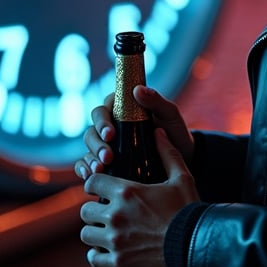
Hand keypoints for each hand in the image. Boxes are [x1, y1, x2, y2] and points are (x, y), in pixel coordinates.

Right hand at [74, 86, 194, 179]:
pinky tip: (89, 177)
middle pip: (92, 131)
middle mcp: (111, 126)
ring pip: (89, 149)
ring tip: (100, 169)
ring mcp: (108, 146)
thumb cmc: (174, 132)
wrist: (182, 159)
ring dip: (91, 158)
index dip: (102, 121)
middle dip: (97, 144)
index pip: (103, 109)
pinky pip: (87, 165)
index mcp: (122, 110)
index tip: (111, 134)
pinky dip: (84, 169)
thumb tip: (138, 90)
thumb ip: (156, 101)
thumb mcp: (170, 115)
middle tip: (108, 157)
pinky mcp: (107, 164)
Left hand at [79, 127, 198, 266]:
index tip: (98, 189)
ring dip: (94, 232)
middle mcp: (116, 215)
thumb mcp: (181, 177)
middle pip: (85, 211)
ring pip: (86, 234)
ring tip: (105, 233)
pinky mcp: (117, 262)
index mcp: (127, 192)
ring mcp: (115, 240)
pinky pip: (93, 258)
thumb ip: (168, 153)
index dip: (94, 184)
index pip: (92, 182)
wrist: (194, 245)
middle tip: (104, 213)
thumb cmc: (187, 210)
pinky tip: (106, 253)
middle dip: (93, 211)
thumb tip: (158, 132)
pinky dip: (97, 256)